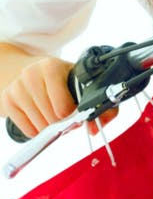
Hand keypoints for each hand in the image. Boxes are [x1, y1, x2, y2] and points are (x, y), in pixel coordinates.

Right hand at [0, 56, 117, 137]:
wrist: (28, 70)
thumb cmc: (60, 79)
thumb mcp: (78, 82)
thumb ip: (98, 102)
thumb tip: (95, 128)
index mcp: (52, 67)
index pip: (63, 106)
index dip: (73, 115)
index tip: (76, 114)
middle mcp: (31, 75)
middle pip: (52, 118)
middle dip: (63, 123)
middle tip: (66, 117)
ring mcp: (17, 88)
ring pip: (40, 126)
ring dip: (51, 127)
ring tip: (54, 116)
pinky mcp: (7, 100)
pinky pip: (27, 130)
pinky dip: (37, 130)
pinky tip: (40, 118)